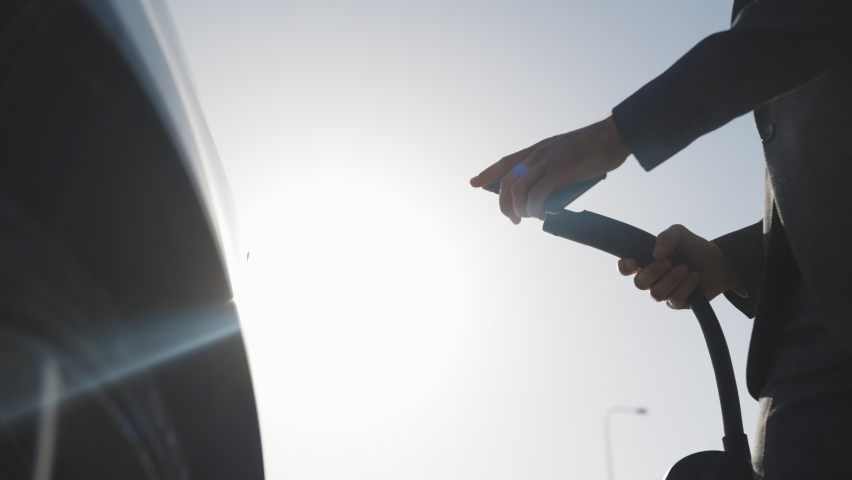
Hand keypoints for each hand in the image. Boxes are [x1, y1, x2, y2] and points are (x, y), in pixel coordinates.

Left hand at [470, 115, 630, 222]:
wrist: (613, 137)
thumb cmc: (593, 149)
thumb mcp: (565, 155)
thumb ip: (552, 170)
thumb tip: (547, 197)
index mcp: (537, 150)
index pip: (505, 162)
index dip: (488, 173)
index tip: (474, 183)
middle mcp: (537, 155)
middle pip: (507, 182)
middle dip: (504, 204)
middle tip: (513, 219)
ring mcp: (546, 163)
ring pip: (518, 190)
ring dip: (518, 209)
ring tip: (526, 219)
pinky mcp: (559, 172)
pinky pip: (537, 195)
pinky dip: (535, 208)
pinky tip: (539, 215)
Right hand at [618, 225, 743, 308]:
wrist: (718, 262)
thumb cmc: (694, 248)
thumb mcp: (680, 234)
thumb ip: (666, 237)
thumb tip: (656, 254)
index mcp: (646, 262)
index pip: (624, 268)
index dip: (624, 267)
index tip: (634, 263)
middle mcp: (651, 279)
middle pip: (639, 284)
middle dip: (654, 272)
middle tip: (671, 261)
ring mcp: (663, 292)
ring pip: (656, 294)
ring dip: (672, 279)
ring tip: (686, 269)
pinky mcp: (677, 303)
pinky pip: (674, 300)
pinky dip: (685, 286)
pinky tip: (694, 277)